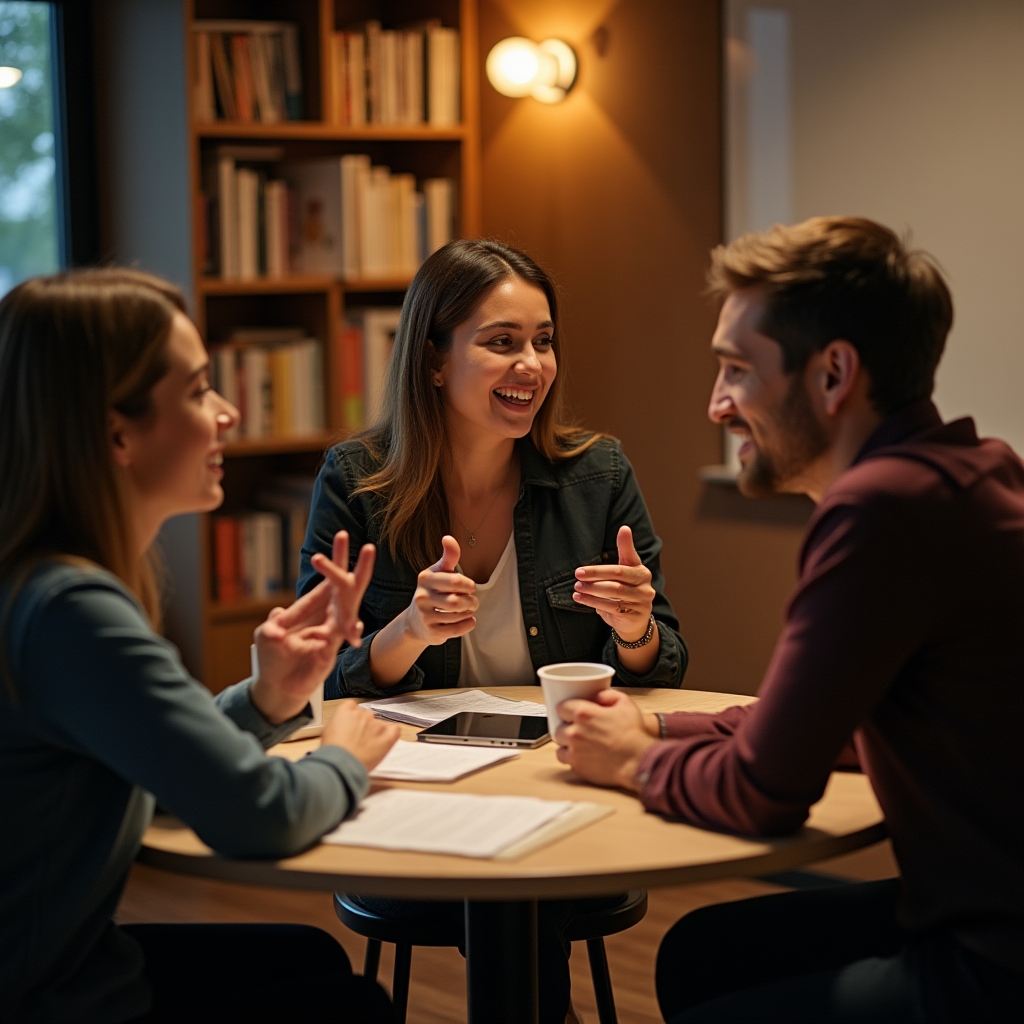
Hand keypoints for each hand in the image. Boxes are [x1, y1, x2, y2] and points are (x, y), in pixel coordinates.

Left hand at [251, 531, 374, 723]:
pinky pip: (343, 636)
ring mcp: (329, 632)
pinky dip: (349, 631)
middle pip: (341, 588)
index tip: (341, 540)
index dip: (333, 563)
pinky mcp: (331, 649)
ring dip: (353, 589)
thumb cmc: (272, 660)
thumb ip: (277, 622)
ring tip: (361, 573)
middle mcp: (323, 617)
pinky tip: (354, 627)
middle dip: (350, 565)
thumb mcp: (268, 634)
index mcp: (309, 610)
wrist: (278, 688)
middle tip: (361, 544)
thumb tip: (279, 612)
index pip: (324, 583)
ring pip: (347, 606)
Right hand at [322, 700, 399, 771]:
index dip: (351, 717)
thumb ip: (338, 722)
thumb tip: (342, 725)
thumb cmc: (332, 751)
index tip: (350, 726)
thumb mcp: (327, 731)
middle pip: (366, 715)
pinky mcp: (387, 737)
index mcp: (346, 710)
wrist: (341, 764)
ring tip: (367, 747)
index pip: (352, 706)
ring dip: (375, 732)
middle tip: (357, 739)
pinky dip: (392, 733)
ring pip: (379, 723)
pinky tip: (385, 740)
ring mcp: (376, 724)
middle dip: (363, 725)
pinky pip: (395, 729)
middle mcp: (363, 714)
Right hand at [402, 535, 477, 644]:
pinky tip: (467, 620)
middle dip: (471, 601)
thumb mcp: (439, 572)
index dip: (469, 585)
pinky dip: (467, 624)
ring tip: (468, 610)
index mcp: (425, 578)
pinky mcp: (431, 632)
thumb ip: (449, 557)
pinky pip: (457, 629)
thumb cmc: (433, 592)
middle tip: (473, 601)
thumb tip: (448, 538)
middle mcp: (422, 596)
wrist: (415, 622)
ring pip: (458, 615)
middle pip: (457, 601)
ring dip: (469, 612)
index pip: (455, 581)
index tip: (470, 587)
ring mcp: (425, 616)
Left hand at [554, 688, 657, 790]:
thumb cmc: (634, 734)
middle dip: (566, 726)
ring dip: (566, 742)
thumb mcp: (625, 703)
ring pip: (559, 744)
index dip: (566, 709)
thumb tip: (597, 696)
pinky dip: (569, 756)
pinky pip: (564, 759)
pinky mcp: (577, 766)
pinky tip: (580, 754)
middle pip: (558, 727)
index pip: (561, 707)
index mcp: (584, 714)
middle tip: (578, 728)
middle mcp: (575, 732)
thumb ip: (608, 695)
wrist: (639, 761)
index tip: (571, 712)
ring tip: (578, 742)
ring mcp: (574, 751)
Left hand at [573, 526, 654, 641]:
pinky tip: (581, 598)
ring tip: (577, 587)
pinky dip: (593, 602)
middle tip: (578, 573)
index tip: (623, 529)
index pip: (631, 555)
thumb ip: (623, 553)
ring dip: (592, 589)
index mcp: (641, 571)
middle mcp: (644, 584)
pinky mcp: (635, 615)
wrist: (633, 621)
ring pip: (614, 592)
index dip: (626, 543)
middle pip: (618, 575)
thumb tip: (624, 528)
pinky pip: (611, 607)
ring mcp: (641, 600)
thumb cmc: (625, 592)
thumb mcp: (624, 573)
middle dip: (596, 573)